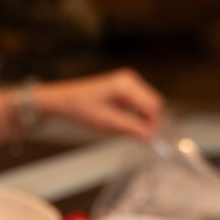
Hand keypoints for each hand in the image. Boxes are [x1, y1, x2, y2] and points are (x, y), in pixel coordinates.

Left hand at [31, 69, 162, 139]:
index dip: (153, 124)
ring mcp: (129, 82)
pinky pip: (140, 102)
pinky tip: (125, 122)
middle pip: (153, 103)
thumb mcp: (107, 122)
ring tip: (130, 131)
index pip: (151, 106)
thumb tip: (150, 137)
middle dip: (150, 121)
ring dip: (143, 118)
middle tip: (142, 138)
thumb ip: (131, 129)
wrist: (65, 100)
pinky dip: (137, 114)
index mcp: (125, 85)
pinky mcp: (126, 87)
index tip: (151, 140)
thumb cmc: (81, 108)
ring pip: (148, 104)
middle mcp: (130, 79)